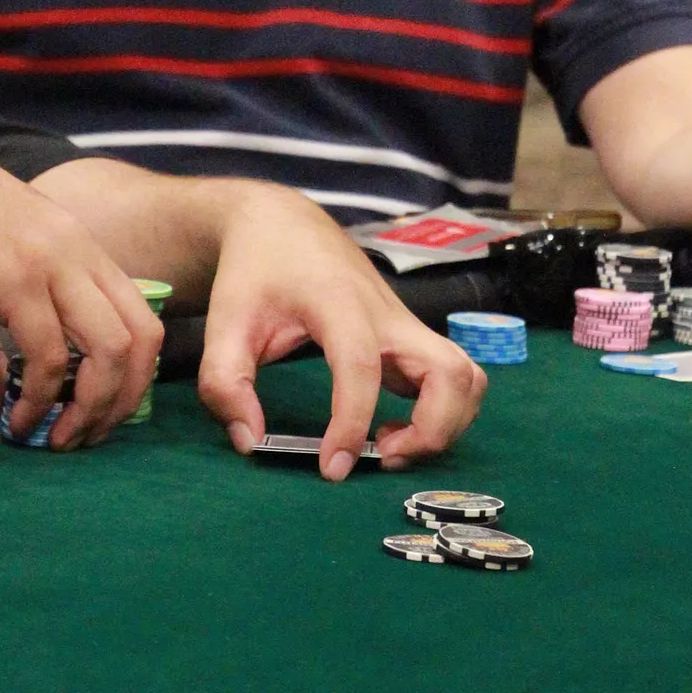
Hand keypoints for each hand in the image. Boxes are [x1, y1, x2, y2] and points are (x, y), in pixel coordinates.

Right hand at [0, 111, 164, 443]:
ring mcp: (52, 262)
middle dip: (122, 403)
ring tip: (54, 438)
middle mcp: (80, 253)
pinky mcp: (15, 278)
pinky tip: (13, 418)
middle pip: (144, 340)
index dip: (131, 378)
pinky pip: (48, 355)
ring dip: (90, 409)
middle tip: (82, 438)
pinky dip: (37, 398)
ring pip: (111, 350)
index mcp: (80, 249)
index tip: (94, 414)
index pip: (143, 319)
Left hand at [193, 189, 485, 477]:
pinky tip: (393, 424)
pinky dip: (443, 411)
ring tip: (390, 444)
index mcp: (339, 303)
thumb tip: (250, 440)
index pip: (361, 367)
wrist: (285, 225)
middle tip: (381, 454)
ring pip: (467, 377)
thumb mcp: (224, 322)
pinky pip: (454, 377)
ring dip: (444, 424)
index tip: (332, 467)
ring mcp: (406, 325)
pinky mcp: (410, 337)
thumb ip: (225, 383)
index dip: (352, 422)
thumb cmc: (255, 271)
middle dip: (431, 431)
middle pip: (451, 373)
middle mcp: (387, 314)